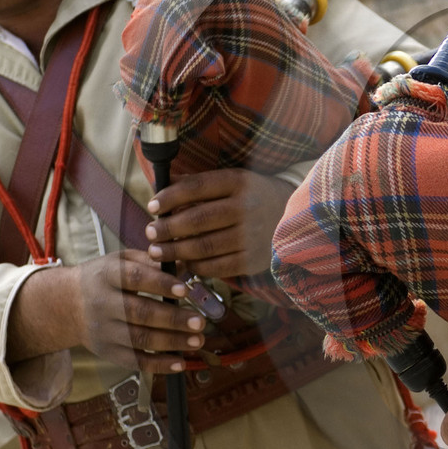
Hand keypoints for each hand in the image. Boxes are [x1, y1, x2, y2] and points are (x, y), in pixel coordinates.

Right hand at [76, 250, 206, 372]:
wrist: (68, 304)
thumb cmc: (106, 279)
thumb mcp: (121, 261)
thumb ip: (151, 262)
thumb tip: (185, 265)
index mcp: (107, 275)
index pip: (134, 278)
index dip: (160, 284)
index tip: (184, 290)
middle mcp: (102, 303)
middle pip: (139, 312)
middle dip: (172, 319)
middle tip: (199, 322)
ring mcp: (103, 330)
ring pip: (139, 339)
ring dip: (171, 342)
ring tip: (197, 340)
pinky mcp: (106, 351)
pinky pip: (134, 361)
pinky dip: (158, 365)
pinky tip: (180, 363)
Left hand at [145, 169, 296, 278]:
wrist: (298, 218)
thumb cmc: (257, 198)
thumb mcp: (235, 181)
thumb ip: (200, 184)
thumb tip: (163, 184)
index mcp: (239, 182)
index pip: (196, 187)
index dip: (170, 197)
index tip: (152, 206)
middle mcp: (246, 208)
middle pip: (197, 219)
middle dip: (167, 228)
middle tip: (150, 232)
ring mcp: (251, 236)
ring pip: (203, 246)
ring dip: (175, 250)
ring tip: (158, 251)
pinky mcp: (253, 259)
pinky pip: (217, 267)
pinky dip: (196, 267)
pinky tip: (184, 264)